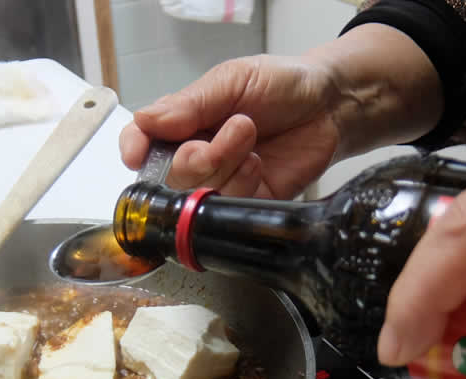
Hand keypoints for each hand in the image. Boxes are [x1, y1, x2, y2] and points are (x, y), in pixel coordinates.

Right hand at [119, 55, 343, 198]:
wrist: (330, 106)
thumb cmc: (282, 85)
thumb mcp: (232, 80)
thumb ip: (189, 104)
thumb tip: (147, 121)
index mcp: (184, 122)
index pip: (143, 141)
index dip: (135, 150)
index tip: (138, 154)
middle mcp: (197, 154)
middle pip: (170, 177)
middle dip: (199, 157)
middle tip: (237, 129)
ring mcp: (220, 182)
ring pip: (198, 196)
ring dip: (226, 166)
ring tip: (252, 139)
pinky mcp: (245, 204)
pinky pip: (227, 211)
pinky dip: (242, 186)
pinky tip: (258, 165)